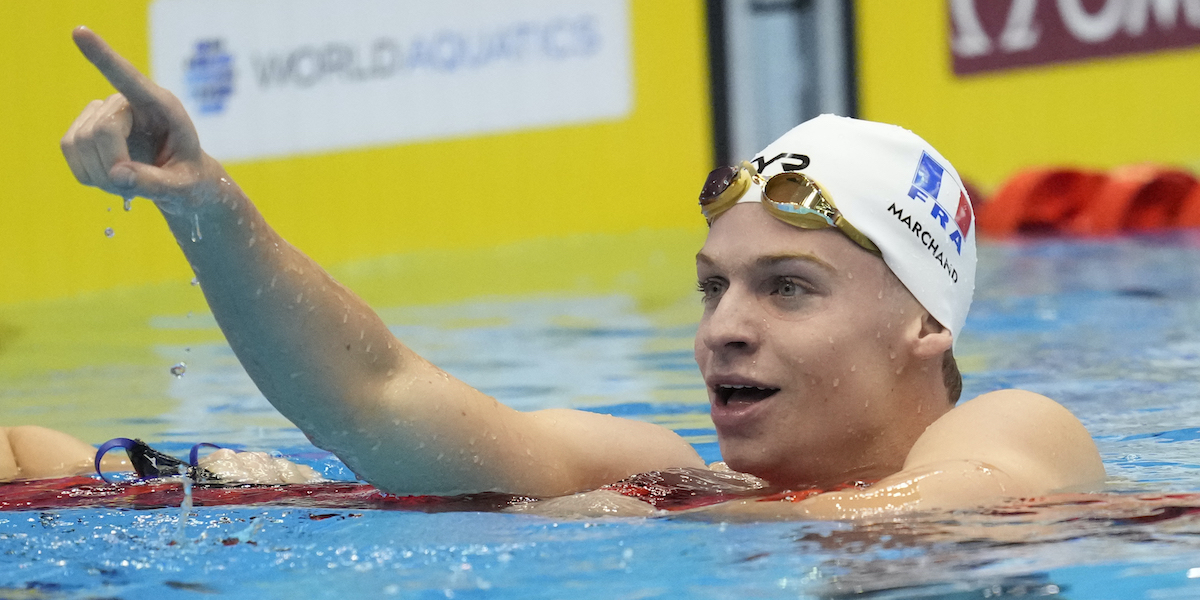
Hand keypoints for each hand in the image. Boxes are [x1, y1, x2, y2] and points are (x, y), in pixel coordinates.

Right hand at [60, 26, 211, 210]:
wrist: (182, 185)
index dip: (103, 56)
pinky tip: (111, 179)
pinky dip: (87, 174)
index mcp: (162, 106)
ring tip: (127, 184)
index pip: (128, 78)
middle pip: (101, 130)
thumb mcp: (183, 187)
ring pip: (79, 141)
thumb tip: (118, 175)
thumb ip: (156, 183)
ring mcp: (104, 113)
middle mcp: (129, 102)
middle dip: (112, 166)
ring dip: (100, 174)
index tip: (80, 33)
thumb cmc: (190, 180)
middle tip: (133, 187)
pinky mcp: (86, 130)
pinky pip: (69, 149)